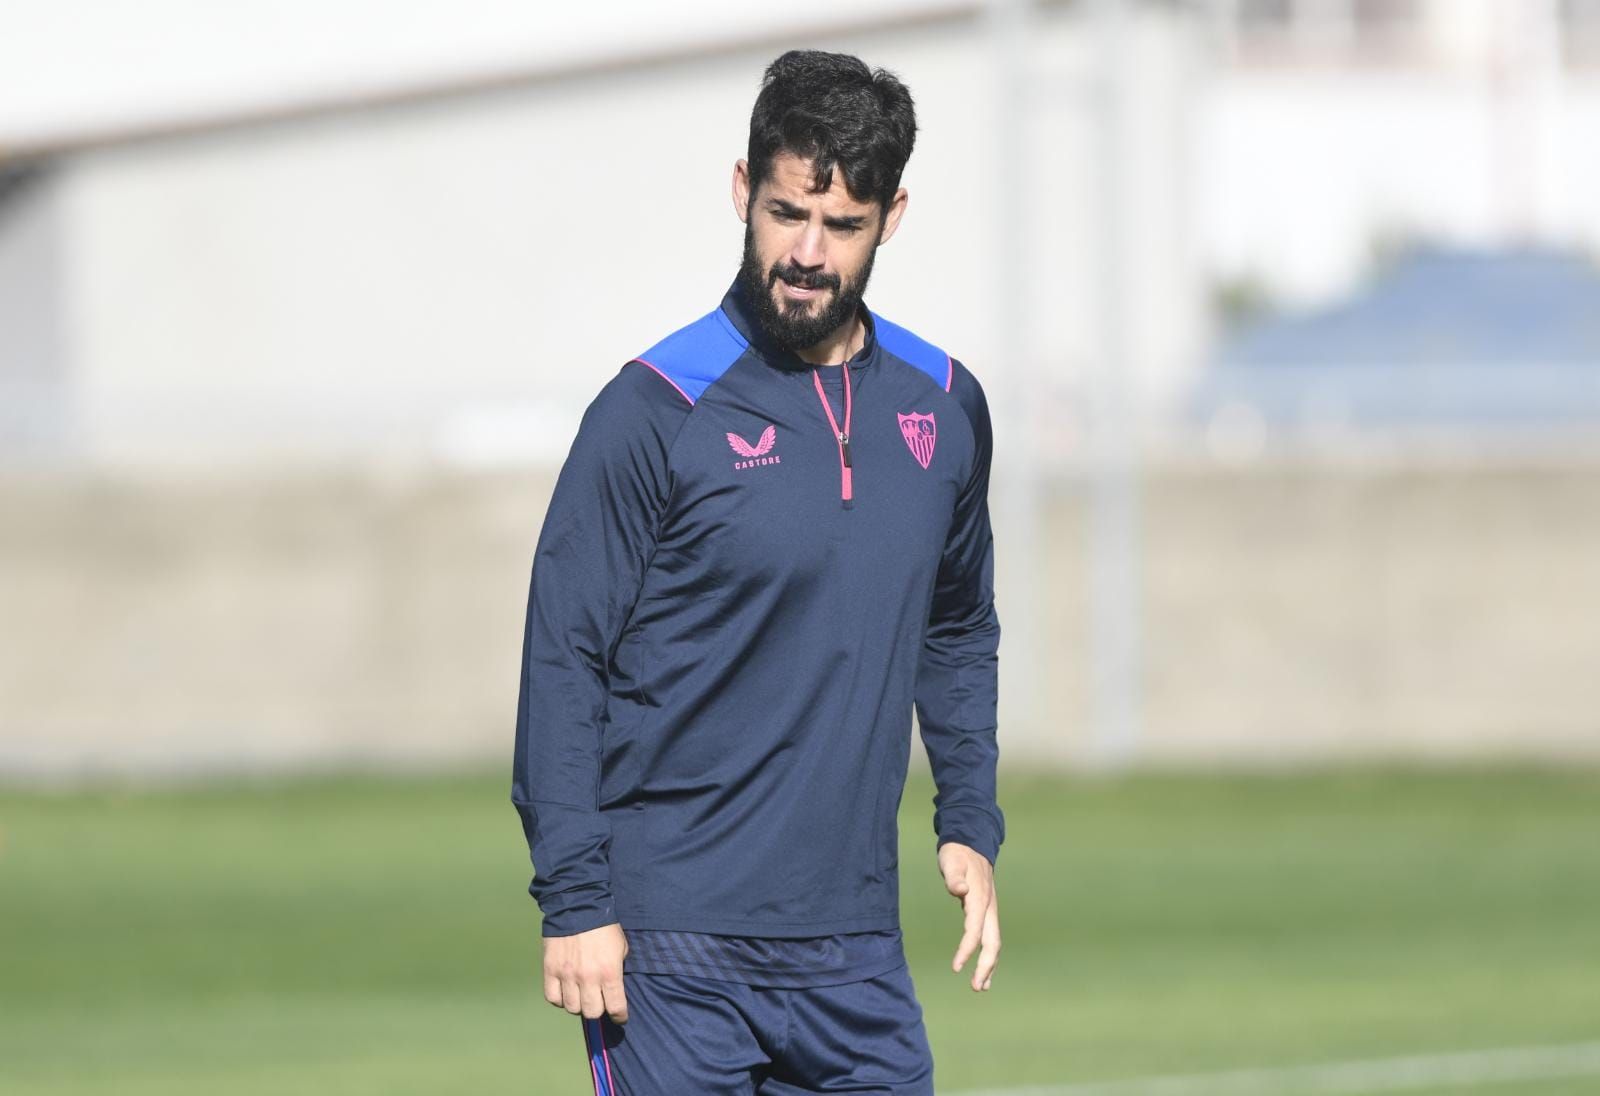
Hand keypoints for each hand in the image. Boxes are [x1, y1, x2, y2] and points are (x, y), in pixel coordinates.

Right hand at [542, 922, 629, 1022]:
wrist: (577, 906)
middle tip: (599, 1001)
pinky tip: (566, 991)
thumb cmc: (604, 927)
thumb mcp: (621, 947)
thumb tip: (614, 988)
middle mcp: (588, 978)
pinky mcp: (550, 970)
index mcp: (609, 972)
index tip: (619, 1016)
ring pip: (572, 1007)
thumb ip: (618, 970)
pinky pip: (553, 998)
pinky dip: (560, 999)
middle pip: (592, 1012)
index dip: (619, 1015)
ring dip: (578, 1004)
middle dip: (598, 1010)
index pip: (615, 1007)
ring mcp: (567, 975)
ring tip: (581, 994)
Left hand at [939, 842, 999, 991]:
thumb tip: (960, 889)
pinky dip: (988, 955)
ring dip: (989, 965)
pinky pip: (990, 937)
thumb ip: (954, 876)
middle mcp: (989, 907)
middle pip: (993, 941)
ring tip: (981, 986)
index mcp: (979, 897)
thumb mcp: (951, 860)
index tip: (956, 967)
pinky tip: (983, 970)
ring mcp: (990, 909)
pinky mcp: (987, 911)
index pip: (975, 928)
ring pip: (994, 942)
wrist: (971, 843)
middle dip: (986, 966)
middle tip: (976, 987)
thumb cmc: (957, 853)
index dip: (967, 948)